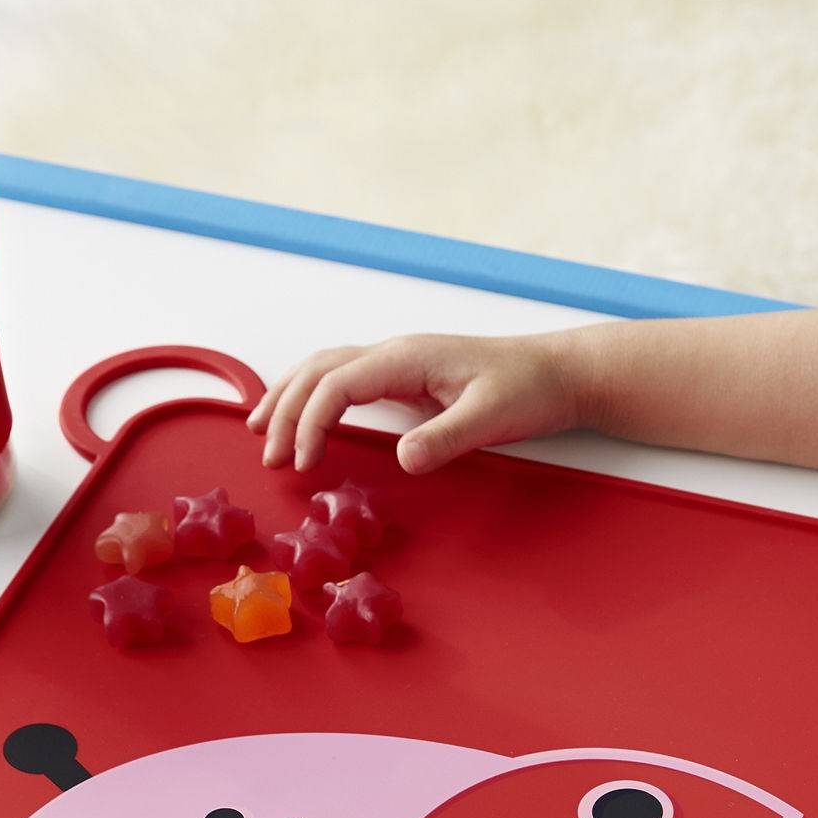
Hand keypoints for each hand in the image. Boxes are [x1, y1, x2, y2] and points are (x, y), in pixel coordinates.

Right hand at [247, 330, 583, 474]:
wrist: (556, 373)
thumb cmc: (529, 389)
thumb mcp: (492, 417)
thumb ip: (446, 438)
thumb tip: (403, 458)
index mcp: (406, 358)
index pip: (337, 385)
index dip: (311, 422)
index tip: (304, 463)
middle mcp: (393, 354)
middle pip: (318, 372)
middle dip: (285, 410)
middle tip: (269, 456)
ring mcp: (397, 363)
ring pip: (325, 369)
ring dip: (289, 397)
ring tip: (261, 430)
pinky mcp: (405, 377)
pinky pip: (343, 379)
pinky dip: (313, 395)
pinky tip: (303, 414)